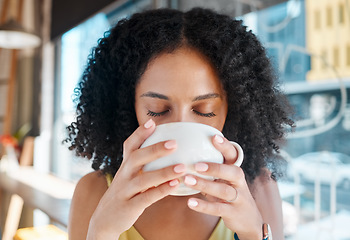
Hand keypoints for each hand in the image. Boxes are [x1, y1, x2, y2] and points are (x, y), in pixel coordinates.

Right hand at [87, 119, 185, 238]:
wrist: (104, 219)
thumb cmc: (125, 193)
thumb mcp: (129, 176)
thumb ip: (143, 164)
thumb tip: (167, 149)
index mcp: (124, 166)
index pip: (129, 146)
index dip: (139, 133)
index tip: (152, 122)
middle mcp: (123, 176)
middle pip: (136, 158)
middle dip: (154, 149)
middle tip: (174, 143)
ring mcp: (125, 191)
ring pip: (143, 179)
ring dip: (163, 172)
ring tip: (182, 167)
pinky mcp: (129, 207)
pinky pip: (146, 198)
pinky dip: (161, 191)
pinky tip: (175, 185)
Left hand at [184, 135, 262, 239]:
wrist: (249, 221)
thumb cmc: (229, 195)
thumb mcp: (223, 180)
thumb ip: (210, 170)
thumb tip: (185, 154)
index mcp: (235, 170)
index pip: (233, 155)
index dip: (225, 146)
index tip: (214, 137)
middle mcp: (239, 182)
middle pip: (232, 172)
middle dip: (215, 168)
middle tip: (196, 165)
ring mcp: (238, 198)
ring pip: (223, 190)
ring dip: (205, 185)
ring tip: (187, 180)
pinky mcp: (233, 213)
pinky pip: (218, 209)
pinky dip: (204, 206)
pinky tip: (190, 202)